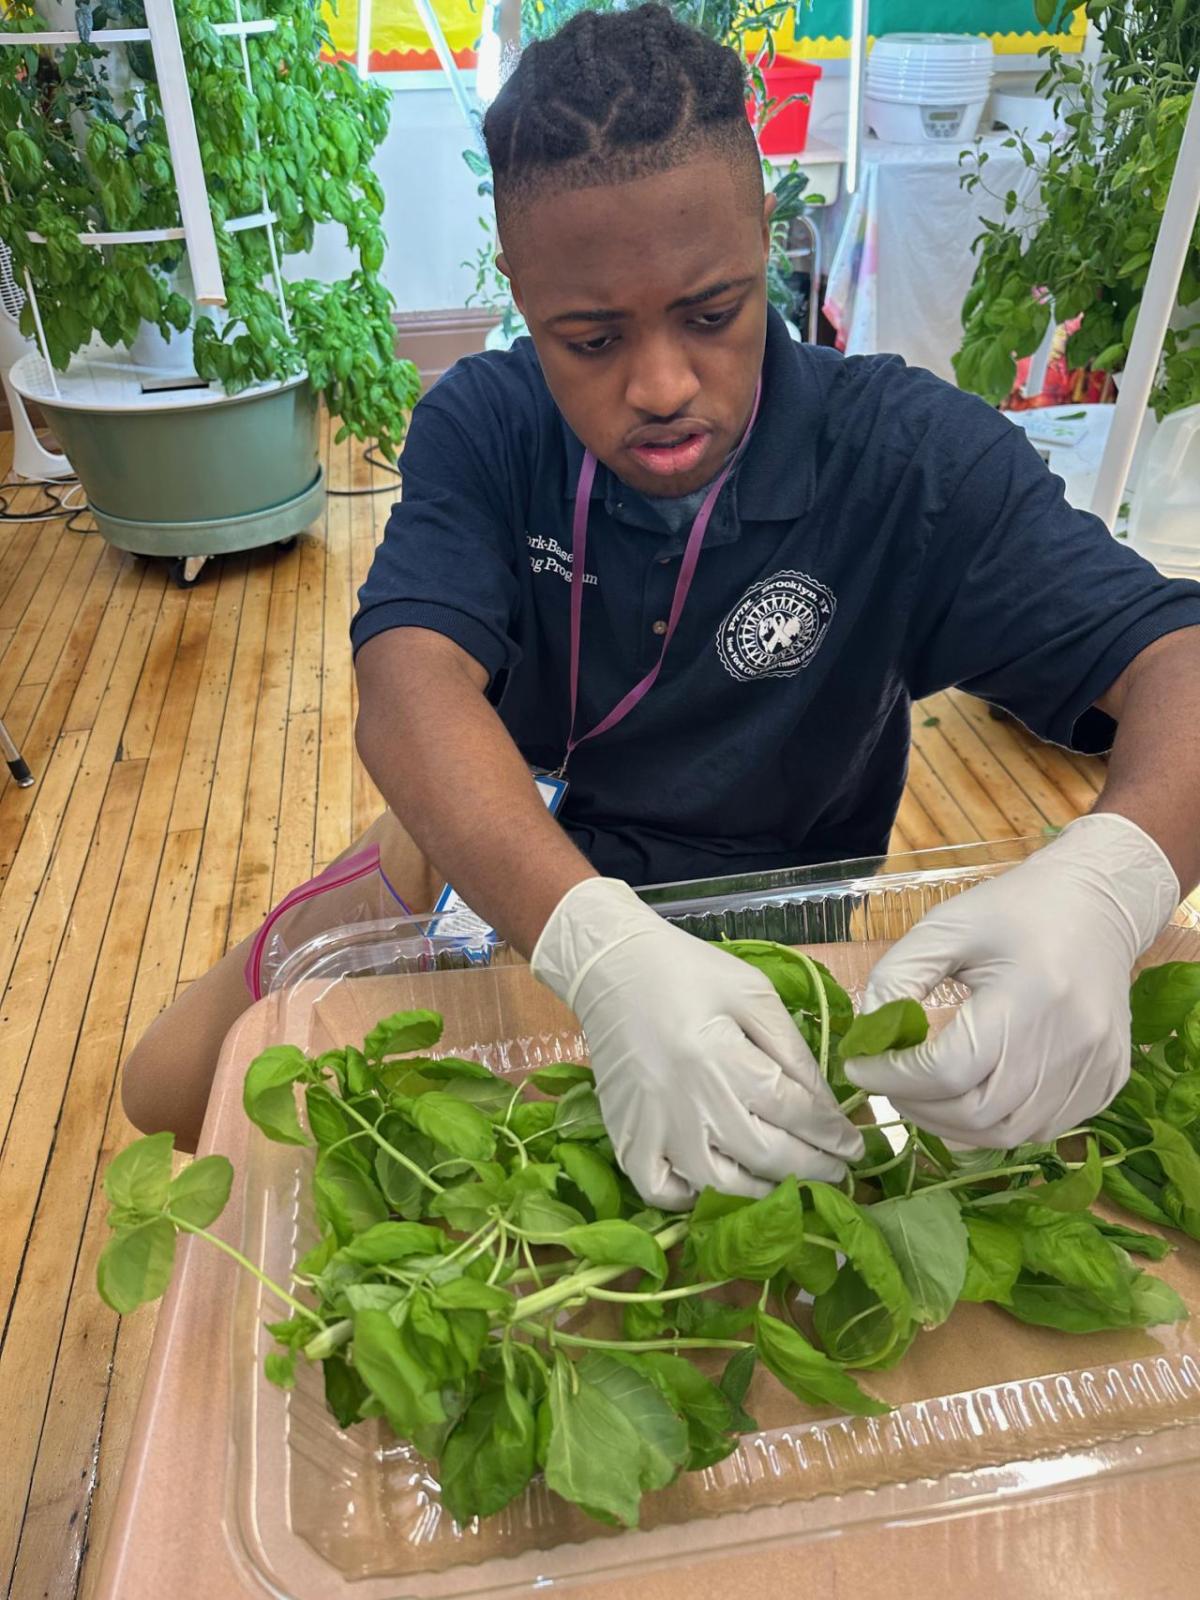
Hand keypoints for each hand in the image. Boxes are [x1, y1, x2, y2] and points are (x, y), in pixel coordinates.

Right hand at [532, 878, 862, 1206]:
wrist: (610, 967)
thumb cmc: (687, 972)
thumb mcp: (752, 993)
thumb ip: (791, 1048)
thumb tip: (826, 1102)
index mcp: (722, 1057)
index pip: (794, 1111)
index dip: (831, 1133)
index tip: (854, 1144)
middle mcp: (689, 1101)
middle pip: (767, 1155)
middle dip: (814, 1168)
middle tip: (839, 1171)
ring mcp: (653, 1127)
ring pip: (719, 1185)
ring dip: (764, 1191)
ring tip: (789, 1182)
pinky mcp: (626, 1137)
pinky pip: (661, 1191)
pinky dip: (691, 1198)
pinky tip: (716, 1183)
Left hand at [844, 814, 1178, 1147]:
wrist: (1096, 906)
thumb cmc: (1014, 911)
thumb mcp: (944, 926)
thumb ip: (897, 977)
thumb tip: (867, 1036)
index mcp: (1031, 993)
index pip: (950, 1068)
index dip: (894, 1077)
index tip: (858, 1066)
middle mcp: (1072, 1041)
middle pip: (979, 1112)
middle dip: (918, 1106)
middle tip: (889, 1082)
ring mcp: (1095, 1068)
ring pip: (1009, 1133)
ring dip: (954, 1123)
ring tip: (924, 1092)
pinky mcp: (1108, 1082)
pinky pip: (1042, 1129)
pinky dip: (997, 1123)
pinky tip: (973, 1093)